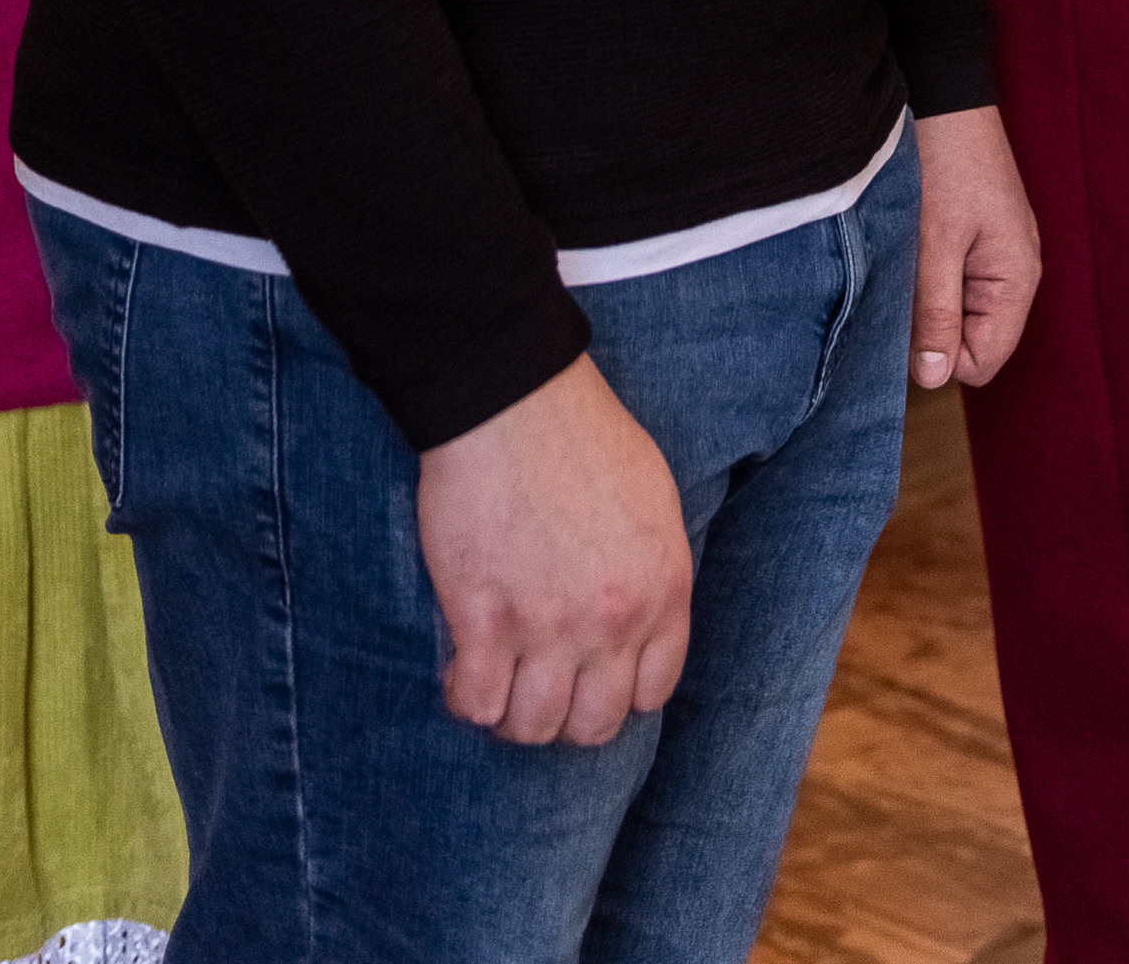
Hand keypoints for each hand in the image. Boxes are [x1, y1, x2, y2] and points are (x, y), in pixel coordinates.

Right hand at [416, 353, 691, 747]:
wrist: (513, 400)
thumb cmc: (582, 435)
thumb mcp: (652, 501)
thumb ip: (651, 570)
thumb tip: (638, 622)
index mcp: (664, 588)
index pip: (653, 691)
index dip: (617, 691)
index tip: (590, 675)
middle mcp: (614, 620)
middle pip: (594, 725)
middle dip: (565, 714)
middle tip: (538, 682)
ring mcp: (549, 627)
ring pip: (533, 728)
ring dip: (512, 713)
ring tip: (499, 677)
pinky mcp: (485, 622)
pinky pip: (477, 706)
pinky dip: (467, 697)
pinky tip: (464, 666)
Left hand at [910, 105, 1040, 390]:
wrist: (945, 94)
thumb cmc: (946, 159)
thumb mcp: (935, 242)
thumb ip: (936, 313)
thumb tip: (932, 379)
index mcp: (1017, 278)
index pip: (981, 362)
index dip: (937, 351)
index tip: (906, 312)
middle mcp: (1016, 272)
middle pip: (970, 340)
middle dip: (930, 324)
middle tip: (904, 277)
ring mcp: (998, 254)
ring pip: (958, 311)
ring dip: (927, 296)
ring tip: (909, 253)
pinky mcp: (979, 238)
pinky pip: (954, 283)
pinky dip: (929, 272)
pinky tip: (915, 241)